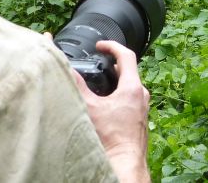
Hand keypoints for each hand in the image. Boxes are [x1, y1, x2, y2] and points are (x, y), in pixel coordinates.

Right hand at [70, 41, 149, 182]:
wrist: (124, 162)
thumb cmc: (112, 139)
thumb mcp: (90, 107)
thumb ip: (77, 86)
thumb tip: (66, 69)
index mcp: (132, 87)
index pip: (126, 55)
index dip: (112, 46)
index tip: (101, 45)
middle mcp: (141, 95)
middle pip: (128, 71)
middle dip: (112, 64)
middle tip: (98, 62)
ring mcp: (142, 108)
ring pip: (129, 86)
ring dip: (115, 81)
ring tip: (100, 82)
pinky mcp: (139, 119)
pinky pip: (130, 100)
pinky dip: (118, 95)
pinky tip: (106, 104)